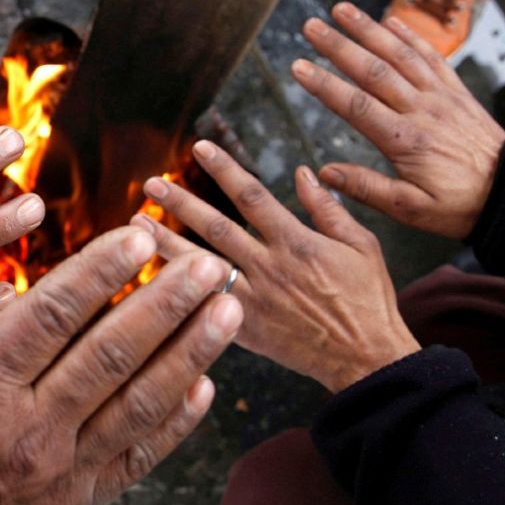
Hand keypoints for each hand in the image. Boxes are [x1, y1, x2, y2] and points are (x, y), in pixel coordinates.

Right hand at [0, 234, 240, 504]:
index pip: (49, 318)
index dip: (98, 273)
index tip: (137, 237)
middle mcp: (28, 430)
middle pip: (110, 354)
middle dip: (167, 303)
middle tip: (209, 263)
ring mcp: (63, 471)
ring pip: (140, 402)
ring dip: (190, 353)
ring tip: (229, 309)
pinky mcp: (82, 503)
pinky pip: (140, 455)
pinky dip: (177, 420)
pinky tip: (207, 384)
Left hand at [143, 143, 418, 392]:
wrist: (366, 358)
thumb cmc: (368, 299)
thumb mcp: (362, 245)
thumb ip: (327, 208)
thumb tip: (302, 172)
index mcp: (297, 242)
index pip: (252, 196)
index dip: (224, 168)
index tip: (199, 146)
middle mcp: (269, 268)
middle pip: (214, 228)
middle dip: (180, 202)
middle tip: (151, 183)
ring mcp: (253, 300)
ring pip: (200, 267)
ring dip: (166, 243)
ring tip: (135, 224)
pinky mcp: (245, 330)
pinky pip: (204, 306)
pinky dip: (176, 291)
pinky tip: (149, 277)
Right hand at [292, 1, 504, 238]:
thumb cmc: (460, 205)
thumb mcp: (410, 209)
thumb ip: (367, 188)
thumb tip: (325, 173)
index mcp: (405, 139)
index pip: (356, 105)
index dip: (324, 84)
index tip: (298, 66)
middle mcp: (422, 110)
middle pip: (373, 70)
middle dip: (339, 45)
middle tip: (310, 25)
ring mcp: (441, 96)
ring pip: (400, 54)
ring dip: (369, 29)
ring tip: (342, 9)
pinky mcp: (456, 92)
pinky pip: (431, 56)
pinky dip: (410, 35)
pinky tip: (391, 20)